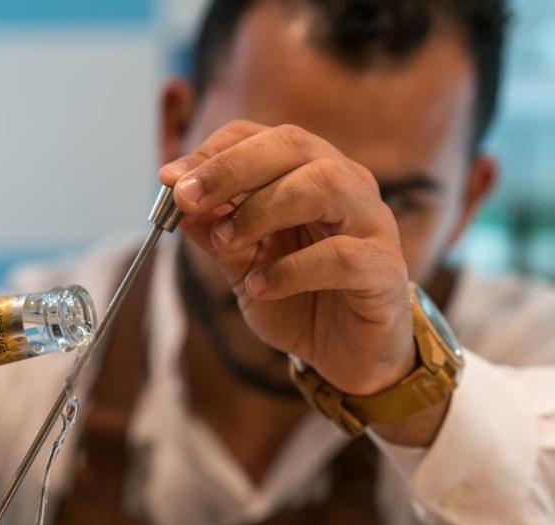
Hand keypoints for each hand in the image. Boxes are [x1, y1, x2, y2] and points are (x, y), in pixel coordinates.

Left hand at [160, 121, 414, 397]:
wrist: (347, 358)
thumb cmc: (300, 300)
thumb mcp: (244, 267)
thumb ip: (216, 235)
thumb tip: (176, 201)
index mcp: (310, 174)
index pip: (263, 137)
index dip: (214, 152)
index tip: (169, 179)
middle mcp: (347, 186)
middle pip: (294, 145)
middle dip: (233, 167)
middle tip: (187, 198)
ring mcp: (372, 224)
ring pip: (325, 184)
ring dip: (264, 208)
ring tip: (227, 241)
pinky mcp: (385, 271)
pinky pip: (342, 255)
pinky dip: (292, 269)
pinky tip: (260, 288)